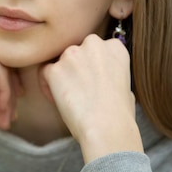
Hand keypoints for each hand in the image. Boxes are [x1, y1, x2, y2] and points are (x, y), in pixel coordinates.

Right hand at [0, 16, 18, 149]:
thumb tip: (4, 78)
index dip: (2, 77)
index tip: (8, 101)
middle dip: (9, 87)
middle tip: (11, 114)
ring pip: (3, 66)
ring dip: (8, 95)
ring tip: (7, 119)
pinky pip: (0, 73)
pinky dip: (4, 94)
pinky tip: (1, 110)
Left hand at [40, 35, 142, 162]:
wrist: (107, 126)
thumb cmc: (119, 114)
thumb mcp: (126, 87)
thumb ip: (112, 74)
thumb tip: (105, 81)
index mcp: (114, 47)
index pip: (96, 49)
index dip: (92, 66)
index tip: (92, 81)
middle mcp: (93, 44)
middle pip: (77, 51)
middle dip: (76, 67)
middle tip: (79, 89)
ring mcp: (72, 54)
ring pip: (61, 61)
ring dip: (62, 76)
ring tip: (70, 98)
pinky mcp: (55, 69)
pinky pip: (45, 73)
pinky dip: (48, 85)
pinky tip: (58, 100)